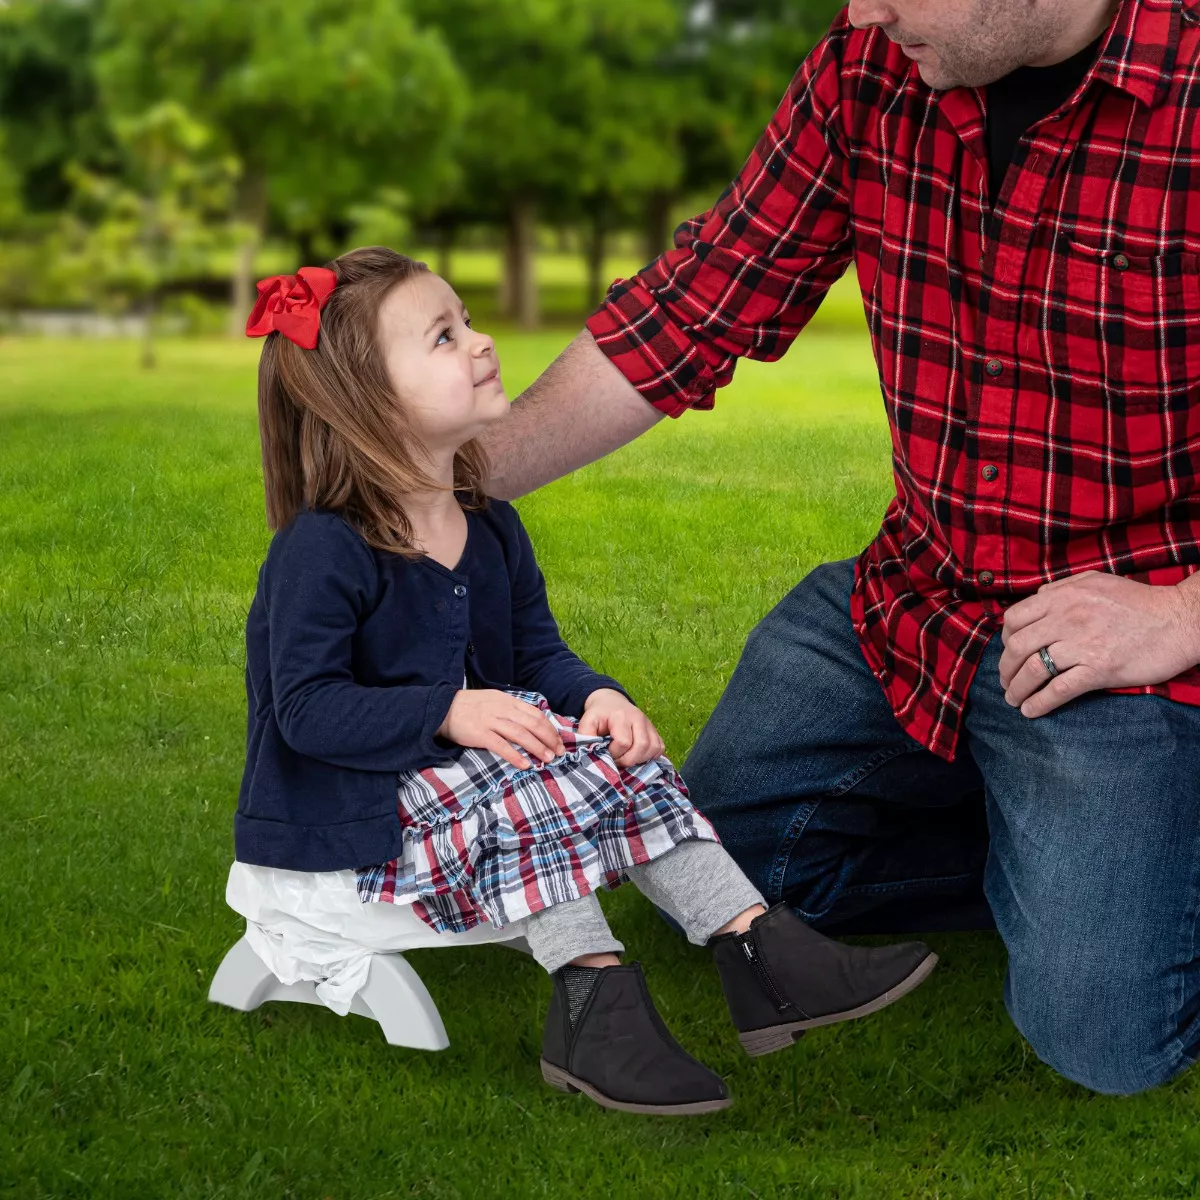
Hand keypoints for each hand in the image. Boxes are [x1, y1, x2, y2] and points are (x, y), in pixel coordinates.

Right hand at [436, 690, 564, 769]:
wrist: (442, 708)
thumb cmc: (470, 707)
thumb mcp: (494, 701)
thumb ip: (512, 710)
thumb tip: (533, 723)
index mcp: (508, 700)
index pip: (536, 714)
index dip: (550, 728)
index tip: (559, 740)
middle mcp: (502, 709)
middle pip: (533, 724)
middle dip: (549, 738)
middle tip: (559, 752)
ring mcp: (491, 721)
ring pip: (521, 734)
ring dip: (538, 747)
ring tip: (548, 758)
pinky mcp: (480, 734)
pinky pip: (502, 746)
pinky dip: (515, 756)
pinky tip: (526, 764)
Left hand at [577, 688, 664, 766]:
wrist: (610, 702)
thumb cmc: (599, 714)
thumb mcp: (587, 721)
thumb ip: (585, 735)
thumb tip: (589, 752)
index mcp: (621, 716)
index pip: (624, 742)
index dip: (614, 753)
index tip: (606, 752)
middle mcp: (639, 718)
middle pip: (642, 746)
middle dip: (628, 759)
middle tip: (617, 760)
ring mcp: (649, 724)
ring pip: (653, 748)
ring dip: (640, 759)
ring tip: (626, 758)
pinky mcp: (655, 731)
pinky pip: (659, 748)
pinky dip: (650, 756)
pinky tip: (637, 756)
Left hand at [997, 571, 1199, 717]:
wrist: (1179, 620)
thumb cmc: (1139, 602)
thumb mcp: (1096, 581)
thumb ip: (1061, 588)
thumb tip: (1037, 599)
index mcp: (1062, 597)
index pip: (1015, 618)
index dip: (1005, 639)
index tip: (1008, 652)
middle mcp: (1066, 619)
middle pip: (1017, 647)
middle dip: (1005, 668)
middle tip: (1006, 681)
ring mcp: (1082, 645)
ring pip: (1033, 669)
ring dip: (1016, 689)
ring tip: (1013, 700)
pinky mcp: (1099, 669)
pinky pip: (1059, 689)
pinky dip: (1040, 702)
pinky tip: (1031, 711)